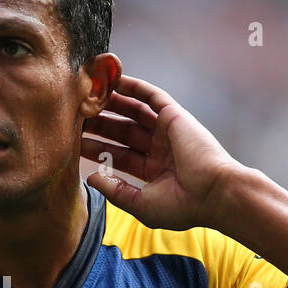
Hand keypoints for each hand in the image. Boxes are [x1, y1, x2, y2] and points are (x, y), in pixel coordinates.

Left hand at [81, 74, 244, 230]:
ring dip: (111, 103)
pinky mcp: (175, 116)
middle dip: (99, 123)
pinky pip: (150, 96)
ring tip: (87, 96)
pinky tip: (112, 81)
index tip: (72, 140)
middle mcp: (160, 148)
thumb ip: (115, 190)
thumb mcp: (141, 204)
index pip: (118, 155)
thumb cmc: (183, 207)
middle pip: (122, 131)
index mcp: (154, 171)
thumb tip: (90, 177)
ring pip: (133, 111)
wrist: (214, 194)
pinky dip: (132, 87)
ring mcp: (167, 131)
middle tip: (73, 115)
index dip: (96, 147)